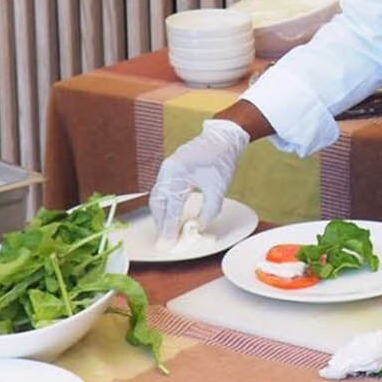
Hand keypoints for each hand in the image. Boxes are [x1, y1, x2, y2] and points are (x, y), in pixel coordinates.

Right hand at [149, 118, 248, 234]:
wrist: (225, 138)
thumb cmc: (222, 160)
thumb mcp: (218, 189)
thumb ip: (208, 211)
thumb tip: (198, 227)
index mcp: (177, 174)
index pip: (171, 208)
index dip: (169, 228)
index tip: (167, 244)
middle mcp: (167, 171)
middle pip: (157, 203)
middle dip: (160, 222)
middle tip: (165, 239)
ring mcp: (167, 168)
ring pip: (157, 196)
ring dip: (161, 213)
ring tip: (167, 230)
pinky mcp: (171, 168)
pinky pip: (162, 189)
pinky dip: (165, 203)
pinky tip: (170, 213)